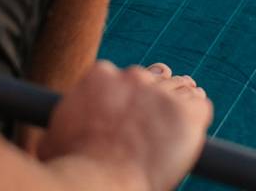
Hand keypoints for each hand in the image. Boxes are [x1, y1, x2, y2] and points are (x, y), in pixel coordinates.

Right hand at [37, 61, 211, 190]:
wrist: (96, 185)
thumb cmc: (69, 170)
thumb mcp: (55, 136)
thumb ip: (67, 120)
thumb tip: (56, 133)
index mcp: (101, 75)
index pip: (123, 75)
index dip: (128, 95)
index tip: (127, 113)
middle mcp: (135, 76)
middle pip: (155, 76)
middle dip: (155, 96)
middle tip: (154, 121)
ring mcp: (163, 91)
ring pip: (180, 88)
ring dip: (179, 103)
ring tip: (174, 126)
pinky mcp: (188, 112)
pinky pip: (200, 105)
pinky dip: (197, 117)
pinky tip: (191, 130)